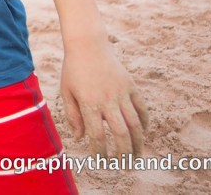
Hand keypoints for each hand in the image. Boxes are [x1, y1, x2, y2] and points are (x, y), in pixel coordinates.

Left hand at [61, 37, 148, 156]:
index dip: (100, 151)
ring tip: (137, 155)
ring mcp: (122, 93)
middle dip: (124, 153)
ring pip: (136, 124)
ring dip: (138, 142)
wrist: (88, 44)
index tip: (101, 161)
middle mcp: (108, 100)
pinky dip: (144, 123)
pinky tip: (142, 133)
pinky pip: (142, 109)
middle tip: (124, 165)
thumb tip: (80, 138)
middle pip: (121, 134)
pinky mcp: (131, 86)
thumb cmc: (73, 69)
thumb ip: (72, 115)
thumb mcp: (66, 92)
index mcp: (89, 103)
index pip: (97, 135)